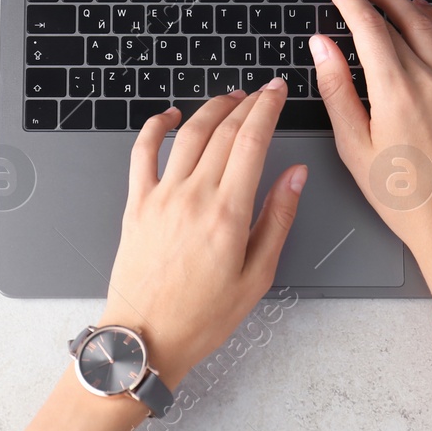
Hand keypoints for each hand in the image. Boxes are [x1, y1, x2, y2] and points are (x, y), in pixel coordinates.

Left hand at [98, 88, 304, 380]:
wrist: (146, 337)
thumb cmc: (201, 317)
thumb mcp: (257, 275)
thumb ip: (277, 218)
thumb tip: (295, 175)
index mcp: (227, 214)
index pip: (252, 142)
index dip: (268, 109)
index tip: (278, 92)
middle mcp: (192, 197)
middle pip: (223, 131)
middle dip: (248, 103)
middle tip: (263, 92)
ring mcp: (160, 197)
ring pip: (188, 134)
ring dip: (211, 109)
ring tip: (230, 99)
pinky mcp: (136, 203)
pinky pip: (142, 152)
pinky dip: (156, 126)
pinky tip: (171, 116)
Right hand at [311, 0, 431, 271]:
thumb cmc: (402, 195)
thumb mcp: (353, 145)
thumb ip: (336, 89)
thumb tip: (323, 47)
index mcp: (396, 90)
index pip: (368, 26)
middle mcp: (429, 79)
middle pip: (400, 19)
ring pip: (430, 24)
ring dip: (405, 3)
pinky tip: (425, 20)